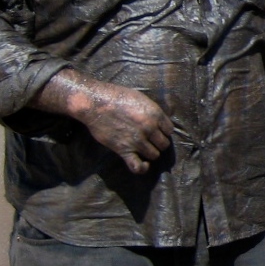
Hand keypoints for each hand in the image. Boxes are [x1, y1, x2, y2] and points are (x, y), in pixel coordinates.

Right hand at [36, 70, 172, 173]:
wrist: (95, 103)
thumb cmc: (117, 97)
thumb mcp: (142, 99)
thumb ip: (153, 112)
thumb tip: (160, 123)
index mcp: (155, 114)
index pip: (169, 130)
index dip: (163, 131)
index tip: (156, 130)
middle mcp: (149, 128)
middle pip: (163, 144)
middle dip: (158, 142)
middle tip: (149, 139)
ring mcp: (137, 140)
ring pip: (154, 155)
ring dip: (150, 152)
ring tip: (143, 147)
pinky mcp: (124, 149)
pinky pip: (137, 166)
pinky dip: (142, 168)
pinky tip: (144, 164)